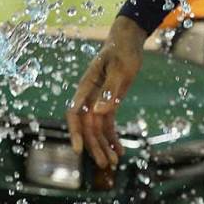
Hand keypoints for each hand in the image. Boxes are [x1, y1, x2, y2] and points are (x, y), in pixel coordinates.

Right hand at [67, 16, 146, 168]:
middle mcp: (89, 96)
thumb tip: (100, 112)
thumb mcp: (121, 68)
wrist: (128, 40)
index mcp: (86, 87)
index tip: (79, 149)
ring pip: (97, 128)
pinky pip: (107, 124)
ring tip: (113, 163)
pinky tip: (119, 151)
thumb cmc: (123, 51)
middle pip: (87, 126)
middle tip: (105, 164)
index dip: (75, 132)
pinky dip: (112, 137)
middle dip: (94, 146)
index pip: (75, 113)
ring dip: (104, 146)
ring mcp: (97, 100)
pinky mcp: (108, 102)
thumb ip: (111, 89)